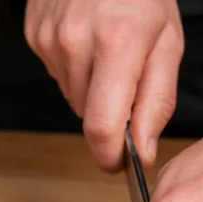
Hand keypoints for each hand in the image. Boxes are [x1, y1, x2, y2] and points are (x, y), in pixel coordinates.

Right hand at [24, 0, 183, 169]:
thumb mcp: (168, 44)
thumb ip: (158, 101)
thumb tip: (144, 152)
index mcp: (117, 43)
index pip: (102, 126)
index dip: (109, 156)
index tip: (119, 165)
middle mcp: (76, 40)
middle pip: (87, 115)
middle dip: (110, 116)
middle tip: (129, 82)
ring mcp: (49, 37)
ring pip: (72, 97)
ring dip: (93, 91)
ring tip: (109, 53)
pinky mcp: (35, 35)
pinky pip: (58, 74)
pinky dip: (76, 69)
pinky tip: (88, 41)